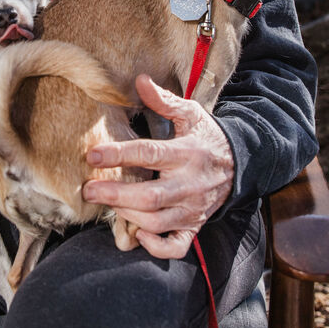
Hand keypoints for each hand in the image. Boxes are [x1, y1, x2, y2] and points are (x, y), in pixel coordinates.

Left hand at [82, 74, 233, 258]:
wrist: (240, 164)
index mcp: (187, 153)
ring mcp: (193, 209)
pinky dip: (156, 247)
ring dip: (128, 216)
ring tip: (106, 203)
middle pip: (150, 197)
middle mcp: (190, 184)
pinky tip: (139, 233)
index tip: (92, 155)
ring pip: (157, 222)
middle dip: (115, 195)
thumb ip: (164, 100)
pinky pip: (176, 246)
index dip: (119, 154)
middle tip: (89, 189)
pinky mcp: (195, 226)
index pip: (150, 154)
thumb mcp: (190, 113)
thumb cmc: (206, 137)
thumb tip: (140, 80)